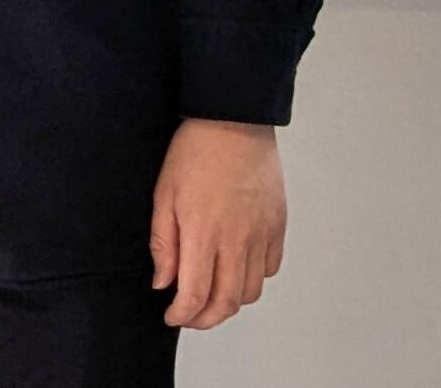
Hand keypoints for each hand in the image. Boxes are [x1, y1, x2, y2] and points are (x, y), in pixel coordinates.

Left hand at [148, 117, 286, 328]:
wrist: (233, 121)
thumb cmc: (194, 152)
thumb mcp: (163, 195)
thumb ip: (163, 244)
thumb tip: (163, 282)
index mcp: (203, 232)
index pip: (196, 294)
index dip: (183, 315)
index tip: (172, 316)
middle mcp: (237, 239)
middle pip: (228, 302)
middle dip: (206, 319)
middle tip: (190, 316)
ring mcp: (262, 234)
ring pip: (251, 291)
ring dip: (230, 301)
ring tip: (211, 293)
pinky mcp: (277, 225)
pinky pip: (270, 268)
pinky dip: (253, 278)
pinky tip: (236, 267)